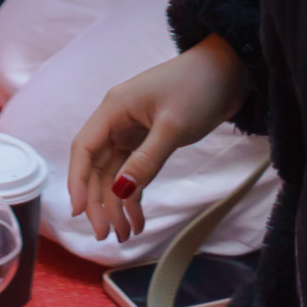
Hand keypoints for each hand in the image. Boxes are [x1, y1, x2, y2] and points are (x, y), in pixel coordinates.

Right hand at [69, 38, 247, 241]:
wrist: (228, 70)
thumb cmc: (197, 87)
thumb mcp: (172, 127)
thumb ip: (147, 160)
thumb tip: (121, 192)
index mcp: (114, 109)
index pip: (84, 149)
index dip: (78, 181)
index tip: (80, 213)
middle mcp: (117, 121)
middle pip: (97, 167)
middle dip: (99, 202)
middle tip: (105, 235)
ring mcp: (133, 131)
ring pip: (115, 173)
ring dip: (117, 204)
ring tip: (126, 235)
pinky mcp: (149, 139)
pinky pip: (134, 171)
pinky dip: (134, 195)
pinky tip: (138, 218)